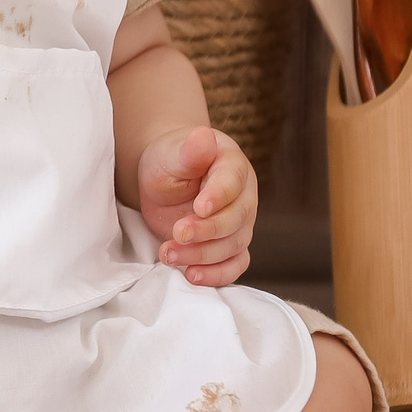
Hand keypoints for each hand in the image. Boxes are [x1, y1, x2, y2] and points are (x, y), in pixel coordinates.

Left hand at [137, 126, 255, 287]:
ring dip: (202, 255)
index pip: (232, 183)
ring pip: (232, 246)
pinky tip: (191, 275)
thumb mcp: (172, 153)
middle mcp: (243, 196)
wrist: (167, 177)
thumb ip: (189, 151)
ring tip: (168, 254)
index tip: (199, 208)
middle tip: (177, 233)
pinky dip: (216, 275)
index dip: (218, 197)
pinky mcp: (229, 245)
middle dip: (206, 231)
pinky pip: (234, 265)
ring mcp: (240, 224)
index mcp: (232, 166)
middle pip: (235, 220)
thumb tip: (203, 135)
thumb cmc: (171, 161)